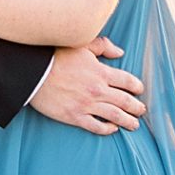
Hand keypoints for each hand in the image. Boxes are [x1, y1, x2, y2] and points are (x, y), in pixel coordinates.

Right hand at [30, 36, 145, 134]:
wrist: (33, 74)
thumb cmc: (56, 56)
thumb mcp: (82, 45)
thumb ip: (103, 46)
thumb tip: (120, 52)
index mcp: (101, 72)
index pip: (127, 81)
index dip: (137, 86)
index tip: (139, 90)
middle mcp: (97, 90)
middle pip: (125, 101)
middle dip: (136, 107)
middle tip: (141, 110)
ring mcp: (86, 105)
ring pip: (114, 116)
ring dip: (127, 121)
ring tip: (134, 124)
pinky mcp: (74, 116)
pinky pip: (96, 126)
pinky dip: (107, 129)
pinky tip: (112, 129)